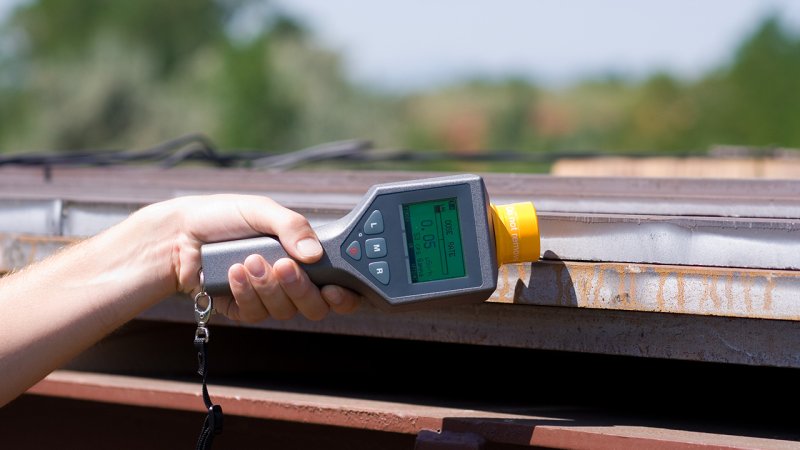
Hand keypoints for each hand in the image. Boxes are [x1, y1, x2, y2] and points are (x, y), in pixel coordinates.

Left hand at [150, 194, 360, 321]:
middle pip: (315, 306)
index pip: (338, 286)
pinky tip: (233, 273)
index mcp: (305, 257)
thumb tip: (315, 253)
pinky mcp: (243, 309)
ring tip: (248, 261)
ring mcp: (268, 297)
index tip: (333, 288)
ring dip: (268, 287)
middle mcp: (291, 281)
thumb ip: (293, 226)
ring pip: (285, 312)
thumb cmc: (223, 215)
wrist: (179, 232)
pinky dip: (245, 293)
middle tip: (283, 266)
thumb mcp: (262, 210)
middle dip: (299, 288)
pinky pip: (255, 314)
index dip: (343, 296)